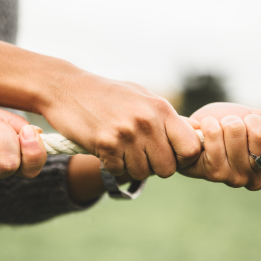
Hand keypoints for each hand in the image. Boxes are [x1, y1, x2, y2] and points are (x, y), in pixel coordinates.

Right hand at [40, 71, 201, 180]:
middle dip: (154, 166)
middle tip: (140, 155)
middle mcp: (147, 121)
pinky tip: (105, 149)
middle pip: (167, 168)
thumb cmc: (107, 94)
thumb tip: (193, 135)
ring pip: (142, 172)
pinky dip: (112, 165)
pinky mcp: (105, 144)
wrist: (67, 88)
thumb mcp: (141, 97)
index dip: (183, 157)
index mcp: (161, 109)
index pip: (191, 147)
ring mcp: (126, 134)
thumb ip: (165, 118)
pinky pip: (118, 171)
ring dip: (131, 166)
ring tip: (121, 149)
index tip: (171, 155)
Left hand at [179, 103, 260, 189]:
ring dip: (227, 122)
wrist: (196, 131)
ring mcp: (235, 178)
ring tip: (222, 129)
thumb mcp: (260, 118)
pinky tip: (206, 130)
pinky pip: (216, 136)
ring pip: (238, 132)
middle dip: (248, 121)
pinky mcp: (213, 173)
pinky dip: (210, 125)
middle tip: (238, 126)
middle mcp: (258, 178)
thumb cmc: (229, 126)